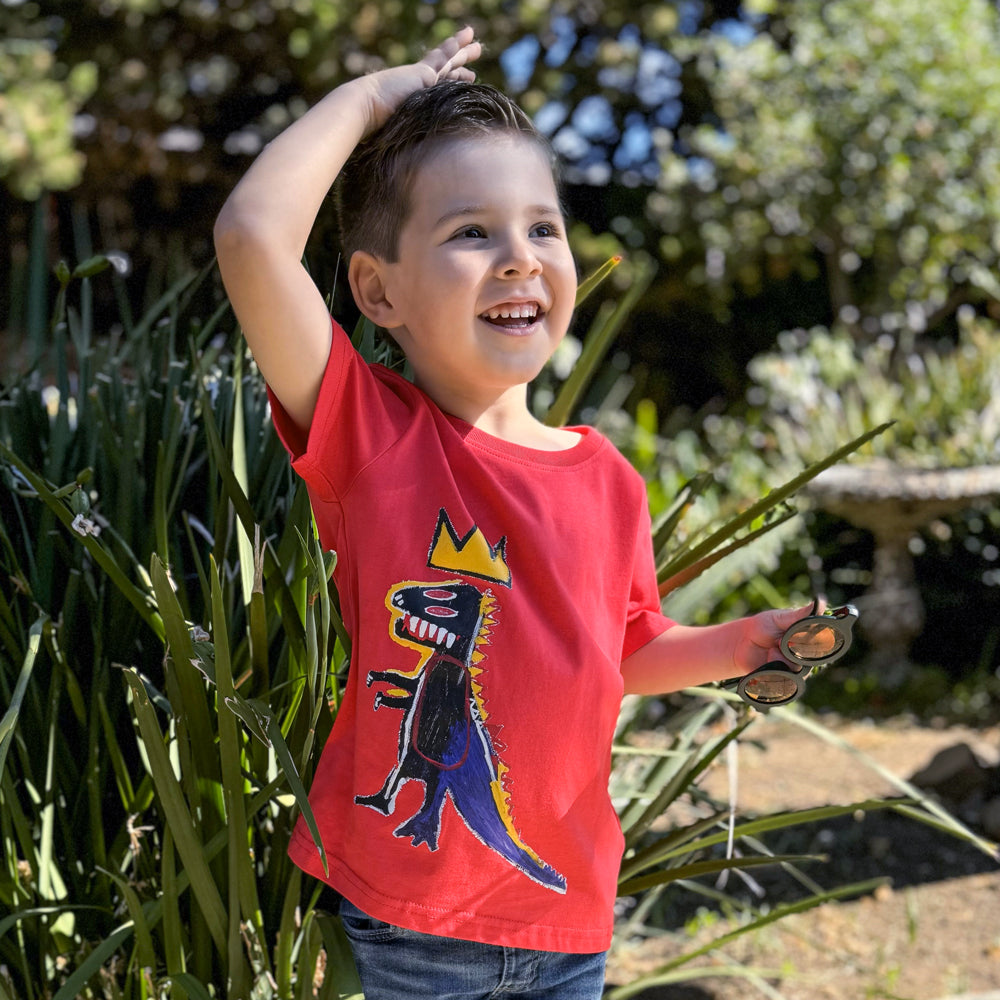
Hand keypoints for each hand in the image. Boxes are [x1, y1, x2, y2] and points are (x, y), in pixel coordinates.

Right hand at [358, 26, 482, 133]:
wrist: (365, 112)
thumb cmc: (379, 134)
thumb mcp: (404, 137)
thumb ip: (416, 141)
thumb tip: (428, 163)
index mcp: (415, 97)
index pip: (439, 84)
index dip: (454, 77)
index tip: (469, 76)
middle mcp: (418, 84)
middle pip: (446, 69)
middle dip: (461, 61)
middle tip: (476, 50)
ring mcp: (421, 77)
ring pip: (448, 61)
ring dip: (463, 52)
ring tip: (477, 45)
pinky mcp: (423, 74)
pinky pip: (443, 58)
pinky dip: (454, 48)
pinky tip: (466, 39)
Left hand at [732, 601, 821, 675]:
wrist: (741, 643)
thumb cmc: (762, 627)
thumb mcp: (780, 618)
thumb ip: (799, 615)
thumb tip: (819, 602)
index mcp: (808, 640)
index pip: (822, 645)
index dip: (811, 643)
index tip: (795, 638)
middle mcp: (805, 657)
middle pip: (809, 660)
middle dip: (792, 651)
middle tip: (778, 642)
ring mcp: (794, 670)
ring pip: (796, 672)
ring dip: (780, 661)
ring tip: (770, 652)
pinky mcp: (782, 681)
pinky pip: (784, 683)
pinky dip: (773, 672)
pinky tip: (766, 663)